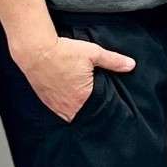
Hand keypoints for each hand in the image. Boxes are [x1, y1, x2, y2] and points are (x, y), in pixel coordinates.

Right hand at [16, 34, 136, 121]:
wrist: (36, 50)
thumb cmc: (63, 52)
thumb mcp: (93, 53)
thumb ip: (113, 61)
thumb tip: (131, 65)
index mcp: (82, 98)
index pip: (98, 111)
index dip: (103, 109)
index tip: (108, 107)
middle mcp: (68, 106)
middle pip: (84, 115)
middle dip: (90, 111)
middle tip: (95, 104)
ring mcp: (55, 105)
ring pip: (70, 114)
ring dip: (76, 110)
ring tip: (82, 102)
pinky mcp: (45, 101)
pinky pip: (58, 110)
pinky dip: (64, 106)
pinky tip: (68, 98)